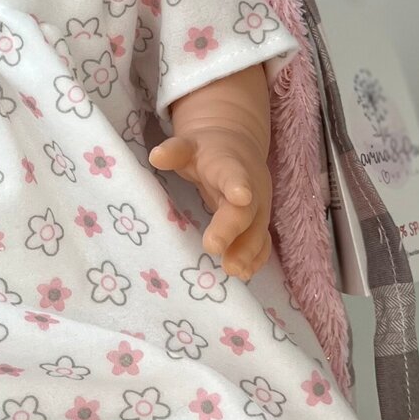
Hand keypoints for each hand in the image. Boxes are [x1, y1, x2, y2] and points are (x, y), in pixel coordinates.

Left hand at [148, 127, 272, 280]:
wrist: (236, 147)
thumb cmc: (205, 151)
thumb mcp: (188, 146)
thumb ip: (174, 151)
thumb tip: (156, 156)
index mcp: (229, 164)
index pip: (233, 174)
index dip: (237, 185)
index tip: (241, 197)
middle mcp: (251, 187)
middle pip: (245, 210)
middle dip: (232, 229)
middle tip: (213, 247)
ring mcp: (258, 206)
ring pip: (257, 230)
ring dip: (247, 251)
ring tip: (234, 271)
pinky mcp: (259, 222)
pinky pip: (262, 241)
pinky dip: (256, 257)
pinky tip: (245, 273)